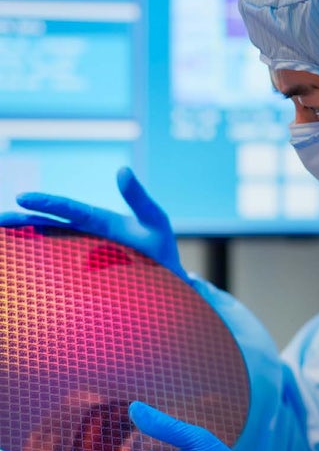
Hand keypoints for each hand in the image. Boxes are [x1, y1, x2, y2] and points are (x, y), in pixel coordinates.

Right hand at [0, 167, 187, 281]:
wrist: (171, 281)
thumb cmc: (162, 248)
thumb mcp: (154, 220)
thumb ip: (139, 198)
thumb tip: (122, 169)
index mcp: (101, 221)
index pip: (71, 210)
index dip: (48, 204)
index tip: (22, 197)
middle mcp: (88, 236)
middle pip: (49, 227)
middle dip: (23, 222)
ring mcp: (84, 256)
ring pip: (47, 248)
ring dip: (23, 243)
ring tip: (1, 239)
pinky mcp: (84, 276)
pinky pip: (57, 271)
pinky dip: (37, 271)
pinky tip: (19, 273)